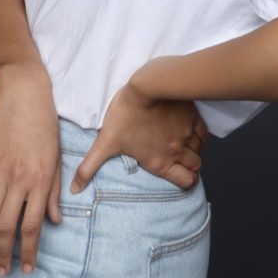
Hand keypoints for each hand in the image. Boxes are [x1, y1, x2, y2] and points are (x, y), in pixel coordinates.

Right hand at [0, 67, 61, 276]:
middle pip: (6, 227)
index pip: (32, 225)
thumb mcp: (57, 158)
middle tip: (3, 271)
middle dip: (4, 254)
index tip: (28, 268)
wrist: (25, 93)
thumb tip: (54, 221)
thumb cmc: (45, 125)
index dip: (29, 251)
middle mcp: (18, 179)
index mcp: (40, 179)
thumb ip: (53, 191)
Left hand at [69, 77, 208, 193]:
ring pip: (200, 151)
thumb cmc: (124, 114)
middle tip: (180, 159)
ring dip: (194, 150)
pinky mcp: (193, 118)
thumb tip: (74, 190)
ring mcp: (187, 135)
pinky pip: (203, 133)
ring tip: (182, 144)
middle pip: (195, 167)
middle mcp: (177, 152)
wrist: (146, 86)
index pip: (186, 183)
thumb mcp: (105, 142)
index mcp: (159, 162)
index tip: (181, 176)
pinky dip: (199, 135)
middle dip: (190, 166)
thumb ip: (89, 168)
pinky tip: (189, 131)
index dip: (186, 182)